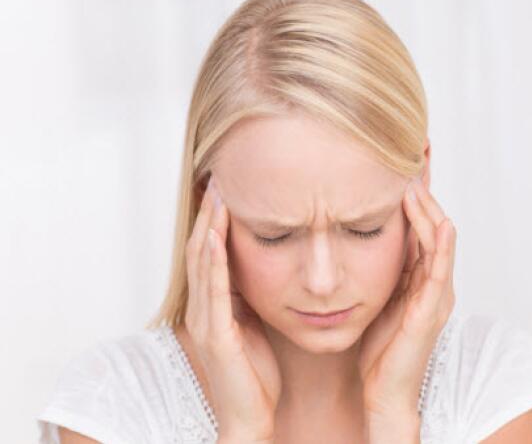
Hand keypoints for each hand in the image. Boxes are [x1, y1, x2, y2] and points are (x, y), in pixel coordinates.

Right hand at [184, 174, 281, 441]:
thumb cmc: (255, 377)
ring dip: (208, 228)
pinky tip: (217, 238)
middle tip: (218, 179)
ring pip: (202, 265)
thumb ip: (250, 299)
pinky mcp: (216, 336)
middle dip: (209, 214)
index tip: (226, 188)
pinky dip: (214, 261)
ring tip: (217, 195)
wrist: (251, 419)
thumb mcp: (252, 328)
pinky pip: (214, 292)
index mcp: (214, 307)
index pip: (210, 254)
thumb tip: (265, 268)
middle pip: (200, 250)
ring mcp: (206, 322)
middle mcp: (204, 310)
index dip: (215, 221)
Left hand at [357, 176, 456, 419]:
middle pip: (435, 227)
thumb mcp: (377, 297)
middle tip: (414, 163)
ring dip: (432, 211)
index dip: (415, 198)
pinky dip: (444, 245)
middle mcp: (435, 282)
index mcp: (421, 278)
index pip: (422, 228)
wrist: (384, 389)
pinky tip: (442, 223)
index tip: (401, 168)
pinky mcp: (432, 310)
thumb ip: (379, 269)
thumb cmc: (380, 347)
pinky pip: (441, 271)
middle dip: (425, 194)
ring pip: (441, 242)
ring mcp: (437, 295)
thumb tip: (361, 237)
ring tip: (418, 183)